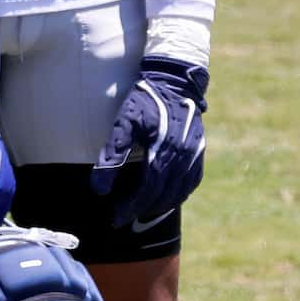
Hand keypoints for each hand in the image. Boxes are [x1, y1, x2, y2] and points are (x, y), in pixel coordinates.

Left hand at [91, 55, 208, 229]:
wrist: (175, 81)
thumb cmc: (144, 100)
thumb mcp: (123, 122)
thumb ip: (112, 155)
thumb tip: (100, 189)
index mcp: (162, 150)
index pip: (146, 189)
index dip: (131, 206)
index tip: (116, 217)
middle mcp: (182, 156)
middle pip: (162, 194)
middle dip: (141, 209)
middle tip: (124, 219)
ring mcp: (194, 155)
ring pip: (179, 191)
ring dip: (160, 205)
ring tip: (143, 212)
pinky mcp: (200, 151)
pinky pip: (192, 181)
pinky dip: (179, 194)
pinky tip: (167, 198)